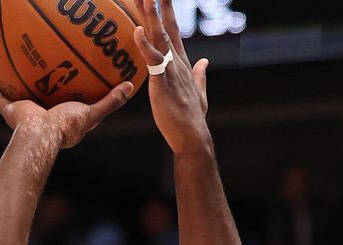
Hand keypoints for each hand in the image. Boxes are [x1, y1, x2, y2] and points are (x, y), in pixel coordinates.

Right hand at [0, 75, 133, 148]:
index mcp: (61, 122)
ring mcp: (26, 116)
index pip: (65, 108)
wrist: (42, 134)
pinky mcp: (12, 113)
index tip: (74, 84)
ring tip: (13, 68)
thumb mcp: (93, 113)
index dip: (69, 97)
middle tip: (43, 71)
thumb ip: (111, 101)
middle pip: (40, 101)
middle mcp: (42, 118)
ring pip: (18, 98)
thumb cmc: (67, 126)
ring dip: (14, 87)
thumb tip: (130, 87)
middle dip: (40, 89)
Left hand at [132, 0, 209, 153]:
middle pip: (165, 27)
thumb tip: (205, 63)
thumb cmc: (192, 118)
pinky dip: (144, 44)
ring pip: (158, 37)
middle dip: (157, 6)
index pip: (173, 31)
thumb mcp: (198, 93)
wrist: (192, 135)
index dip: (167, 12)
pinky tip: (137, 30)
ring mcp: (171, 70)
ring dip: (150, 15)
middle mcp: (177, 62)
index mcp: (182, 64)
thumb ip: (200, 75)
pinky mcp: (162, 81)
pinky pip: (152, 59)